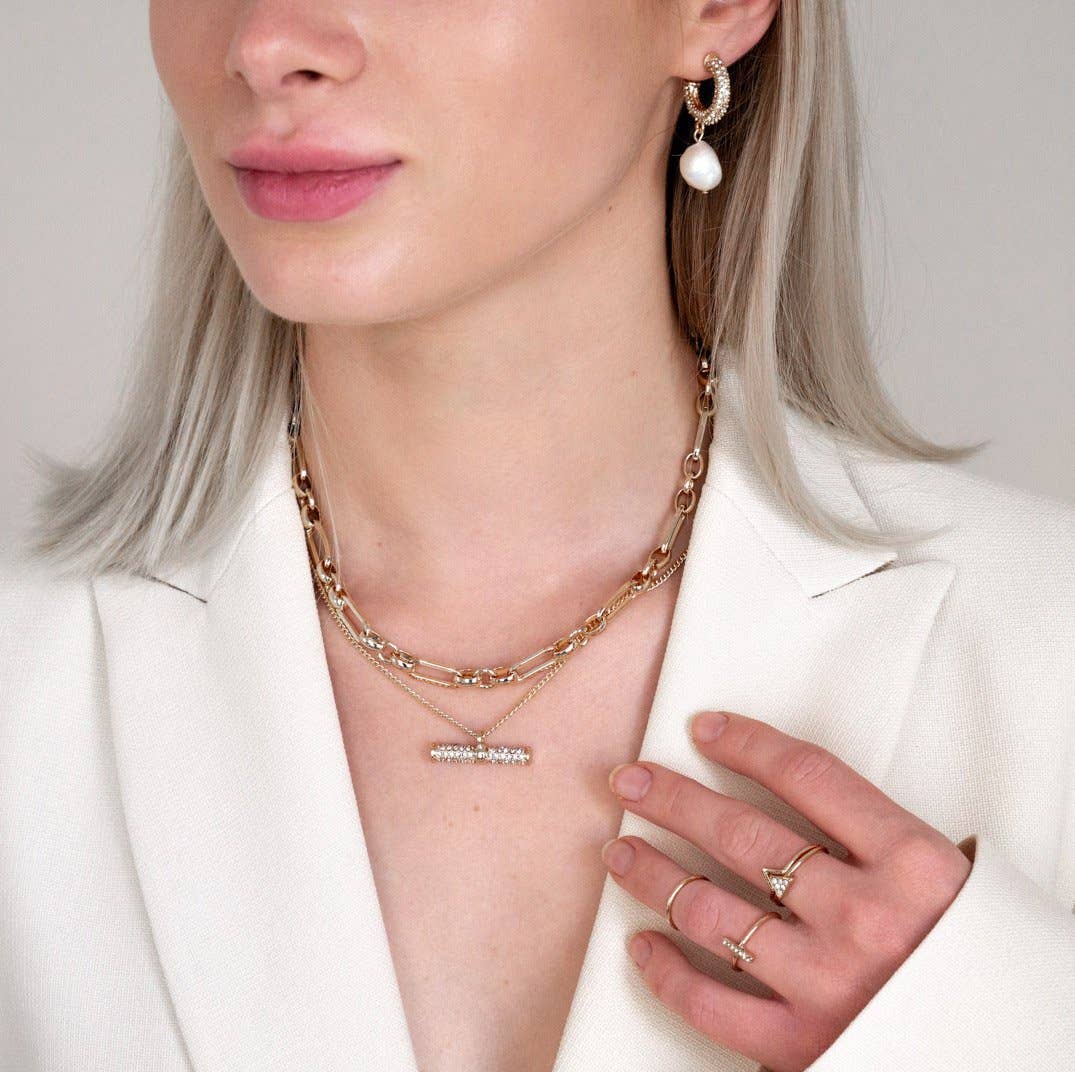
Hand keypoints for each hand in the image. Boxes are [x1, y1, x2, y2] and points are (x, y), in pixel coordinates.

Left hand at [601, 709, 971, 1071]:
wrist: (1009, 1054)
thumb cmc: (976, 959)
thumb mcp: (946, 879)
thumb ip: (875, 834)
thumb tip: (784, 785)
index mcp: (912, 865)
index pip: (807, 776)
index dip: (745, 744)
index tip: (703, 729)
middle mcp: (866, 919)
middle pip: (742, 835)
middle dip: (673, 799)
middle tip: (628, 781)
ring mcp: (830, 985)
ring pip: (712, 912)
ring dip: (654, 875)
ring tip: (620, 850)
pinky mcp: (804, 1046)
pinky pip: (712, 1005)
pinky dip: (667, 973)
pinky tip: (643, 945)